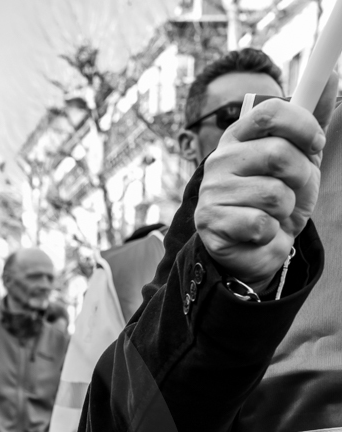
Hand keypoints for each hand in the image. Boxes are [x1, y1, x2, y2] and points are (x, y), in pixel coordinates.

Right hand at [195, 97, 326, 286]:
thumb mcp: (300, 156)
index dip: (301, 126)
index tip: (315, 144)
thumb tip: (332, 77)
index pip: (270, 111)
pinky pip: (261, 223)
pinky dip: (270, 232)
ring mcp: (211, 192)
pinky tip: (259, 232)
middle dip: (299, 177)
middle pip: (277, 153)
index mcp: (238, 137)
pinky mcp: (210, 223)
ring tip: (273, 214)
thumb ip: (311, 120)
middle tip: (292, 190)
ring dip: (286, 209)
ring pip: (273, 193)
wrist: (256, 246)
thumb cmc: (277, 199)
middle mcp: (219, 161)